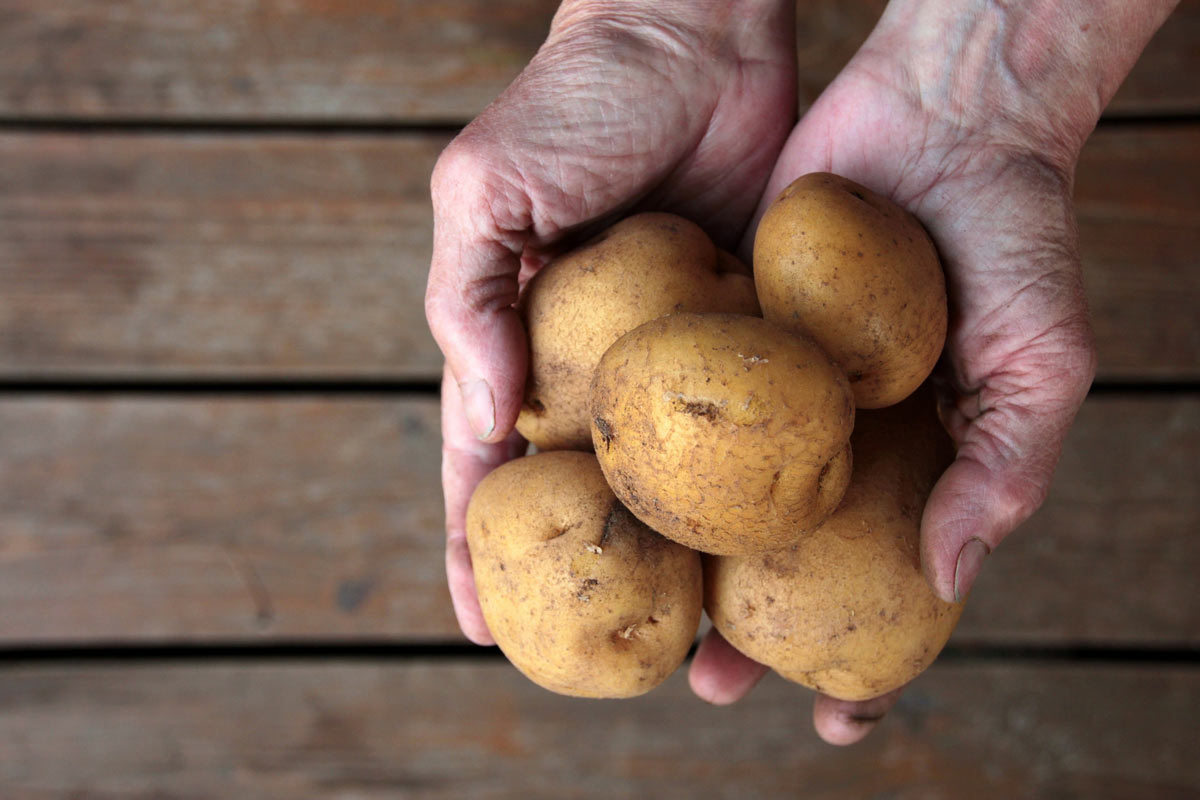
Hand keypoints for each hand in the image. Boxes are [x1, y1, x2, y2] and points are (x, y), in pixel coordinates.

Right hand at [425, 0, 797, 643]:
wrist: (697, 29)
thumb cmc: (574, 99)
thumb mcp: (485, 190)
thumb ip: (469, 299)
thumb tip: (484, 421)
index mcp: (521, 337)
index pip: (487, 461)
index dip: (476, 544)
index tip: (479, 627)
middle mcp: (598, 361)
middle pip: (584, 491)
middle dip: (586, 573)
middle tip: (597, 661)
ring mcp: (678, 354)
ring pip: (674, 476)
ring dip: (678, 553)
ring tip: (697, 636)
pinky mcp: (753, 333)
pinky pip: (753, 422)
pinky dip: (755, 484)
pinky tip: (767, 545)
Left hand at [689, 8, 1105, 742]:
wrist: (944, 113)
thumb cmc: (1014, 238)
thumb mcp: (1039, 360)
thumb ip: (1004, 469)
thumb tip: (949, 579)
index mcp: (915, 466)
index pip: (889, 589)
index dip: (872, 663)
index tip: (834, 725)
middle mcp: (837, 440)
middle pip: (784, 561)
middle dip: (745, 629)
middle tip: (707, 679)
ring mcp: (775, 389)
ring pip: (719, 494)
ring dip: (681, 559)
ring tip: (644, 615)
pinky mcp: (725, 331)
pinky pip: (683, 400)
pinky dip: (648, 451)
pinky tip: (608, 496)